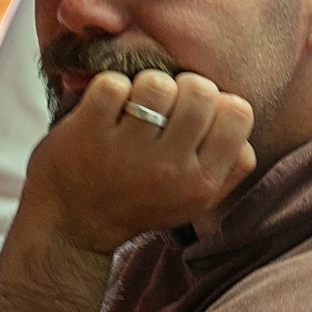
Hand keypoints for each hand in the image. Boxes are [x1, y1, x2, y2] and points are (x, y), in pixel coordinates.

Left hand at [21, 69, 255, 254]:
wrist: (71, 228)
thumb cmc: (138, 202)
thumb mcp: (195, 201)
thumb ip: (230, 166)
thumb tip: (240, 121)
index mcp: (202, 184)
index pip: (239, 112)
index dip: (218, 102)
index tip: (195, 116)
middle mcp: (170, 171)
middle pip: (200, 89)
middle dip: (182, 87)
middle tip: (164, 107)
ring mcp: (127, 153)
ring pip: (157, 83)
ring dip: (144, 86)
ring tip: (134, 107)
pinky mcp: (87, 135)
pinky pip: (112, 84)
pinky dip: (107, 88)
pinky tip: (105, 109)